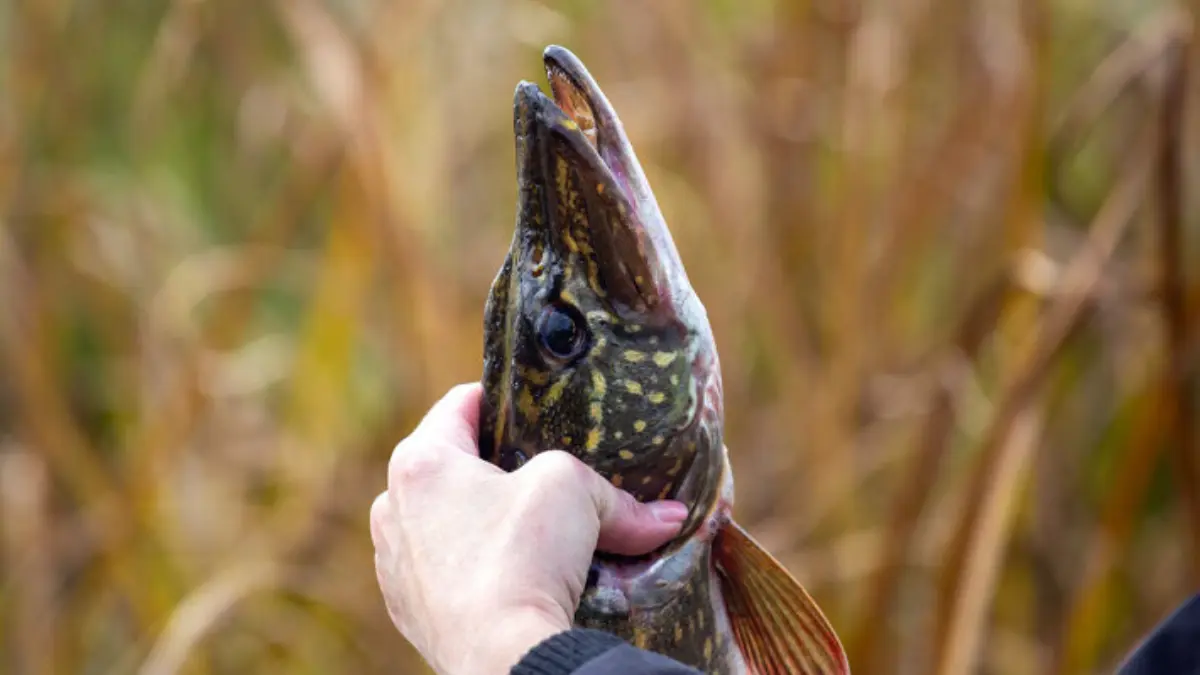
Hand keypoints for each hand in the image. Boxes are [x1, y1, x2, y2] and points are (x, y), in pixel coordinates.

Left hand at [369, 383, 688, 674]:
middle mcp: (393, 508)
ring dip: (483, 520)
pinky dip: (476, 568)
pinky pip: (444, 572)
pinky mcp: (409, 611)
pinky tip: (515, 577)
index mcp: (420, 462)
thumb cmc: (523, 558)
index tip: (538, 409)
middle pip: (452, 466)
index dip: (505, 400)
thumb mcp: (574, 492)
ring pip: (444, 521)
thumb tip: (667, 517)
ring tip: (533, 531)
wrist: (504, 661)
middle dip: (499, 467)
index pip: (461, 404)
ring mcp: (395, 564)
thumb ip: (615, 494)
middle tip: (546, 473)